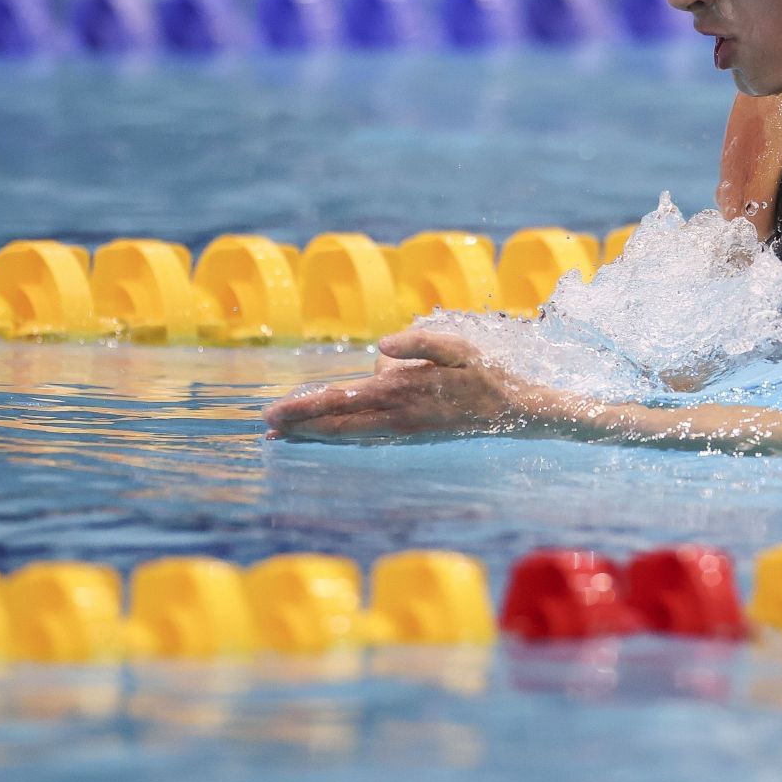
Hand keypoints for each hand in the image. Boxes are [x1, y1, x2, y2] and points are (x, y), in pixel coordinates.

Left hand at [263, 329, 550, 440]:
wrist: (515, 411)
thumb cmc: (486, 372)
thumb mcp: (459, 346)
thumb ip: (419, 343)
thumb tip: (380, 346)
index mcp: (401, 391)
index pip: (340, 400)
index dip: (304, 407)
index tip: (274, 412)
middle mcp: (396, 417)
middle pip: (337, 424)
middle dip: (299, 426)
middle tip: (266, 429)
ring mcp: (402, 431)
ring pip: (348, 435)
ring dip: (314, 436)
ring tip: (284, 437)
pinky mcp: (409, 435)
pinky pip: (365, 438)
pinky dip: (339, 438)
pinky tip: (327, 438)